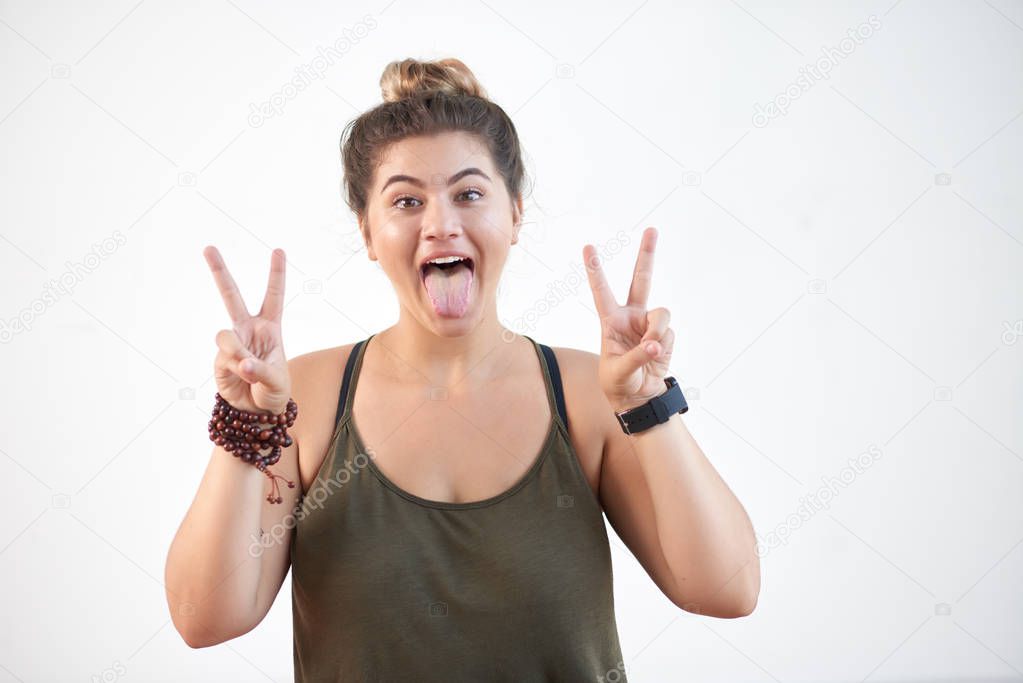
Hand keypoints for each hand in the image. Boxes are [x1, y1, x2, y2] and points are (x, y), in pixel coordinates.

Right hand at [203, 246, 291, 414]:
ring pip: (225, 336)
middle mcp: (248, 330)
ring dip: (236, 352)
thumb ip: (261, 370)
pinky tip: (240, 379)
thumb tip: (242, 363)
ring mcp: (232, 343)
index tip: (278, 250)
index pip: (273, 296)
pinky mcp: (219, 360)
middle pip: (231, 296)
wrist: (257, 412)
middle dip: (220, 271)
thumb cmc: (274, 390)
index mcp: (269, 327)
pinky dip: (234, 371)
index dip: (276, 273)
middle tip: (208, 247)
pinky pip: (223, 360)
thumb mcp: (277, 381)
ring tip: (247, 370)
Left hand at [583, 227, 674, 412]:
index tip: (588, 246)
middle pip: (641, 280)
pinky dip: (664, 345)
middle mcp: (631, 316)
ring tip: (650, 349)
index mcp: (610, 320)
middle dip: (647, 255)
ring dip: (657, 331)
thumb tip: (656, 344)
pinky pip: (669, 333)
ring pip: (661, 313)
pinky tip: (656, 356)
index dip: (595, 269)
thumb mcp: (619, 371)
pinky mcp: (665, 335)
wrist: (638, 396)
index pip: (601, 290)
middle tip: (652, 229)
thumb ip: (637, 356)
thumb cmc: (619, 382)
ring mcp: (649, 324)